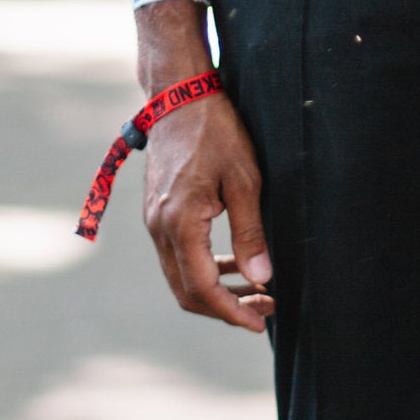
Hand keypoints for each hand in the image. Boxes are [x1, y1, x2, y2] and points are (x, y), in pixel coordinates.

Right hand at [142, 92, 273, 330]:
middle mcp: (159, 228)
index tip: (260, 322)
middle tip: (265, 309)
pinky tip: (234, 265)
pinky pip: (177, 256)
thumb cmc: (217, 132)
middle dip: (225, 308)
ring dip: (216, 291)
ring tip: (257, 290)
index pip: (203, 288)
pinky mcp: (157, 213)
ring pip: (180, 276)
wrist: (179, 97)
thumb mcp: (245, 180)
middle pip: (186, 292)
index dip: (232, 312)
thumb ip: (251, 233)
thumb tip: (261, 278)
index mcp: (180, 223)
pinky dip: (204, 269)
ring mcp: (153, 221)